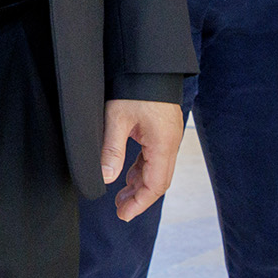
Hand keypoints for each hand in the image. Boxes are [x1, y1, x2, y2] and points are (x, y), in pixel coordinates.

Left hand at [100, 98, 183, 221]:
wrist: (150, 63)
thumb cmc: (135, 86)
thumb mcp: (117, 118)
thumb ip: (112, 149)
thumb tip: (106, 178)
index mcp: (163, 144)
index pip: (155, 185)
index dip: (140, 203)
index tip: (123, 215)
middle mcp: (170, 143)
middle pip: (158, 181)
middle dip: (140, 198)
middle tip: (119, 210)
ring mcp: (168, 137)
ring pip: (156, 170)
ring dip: (139, 184)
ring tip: (120, 196)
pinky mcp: (162, 130)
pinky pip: (154, 157)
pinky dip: (141, 170)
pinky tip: (127, 175)